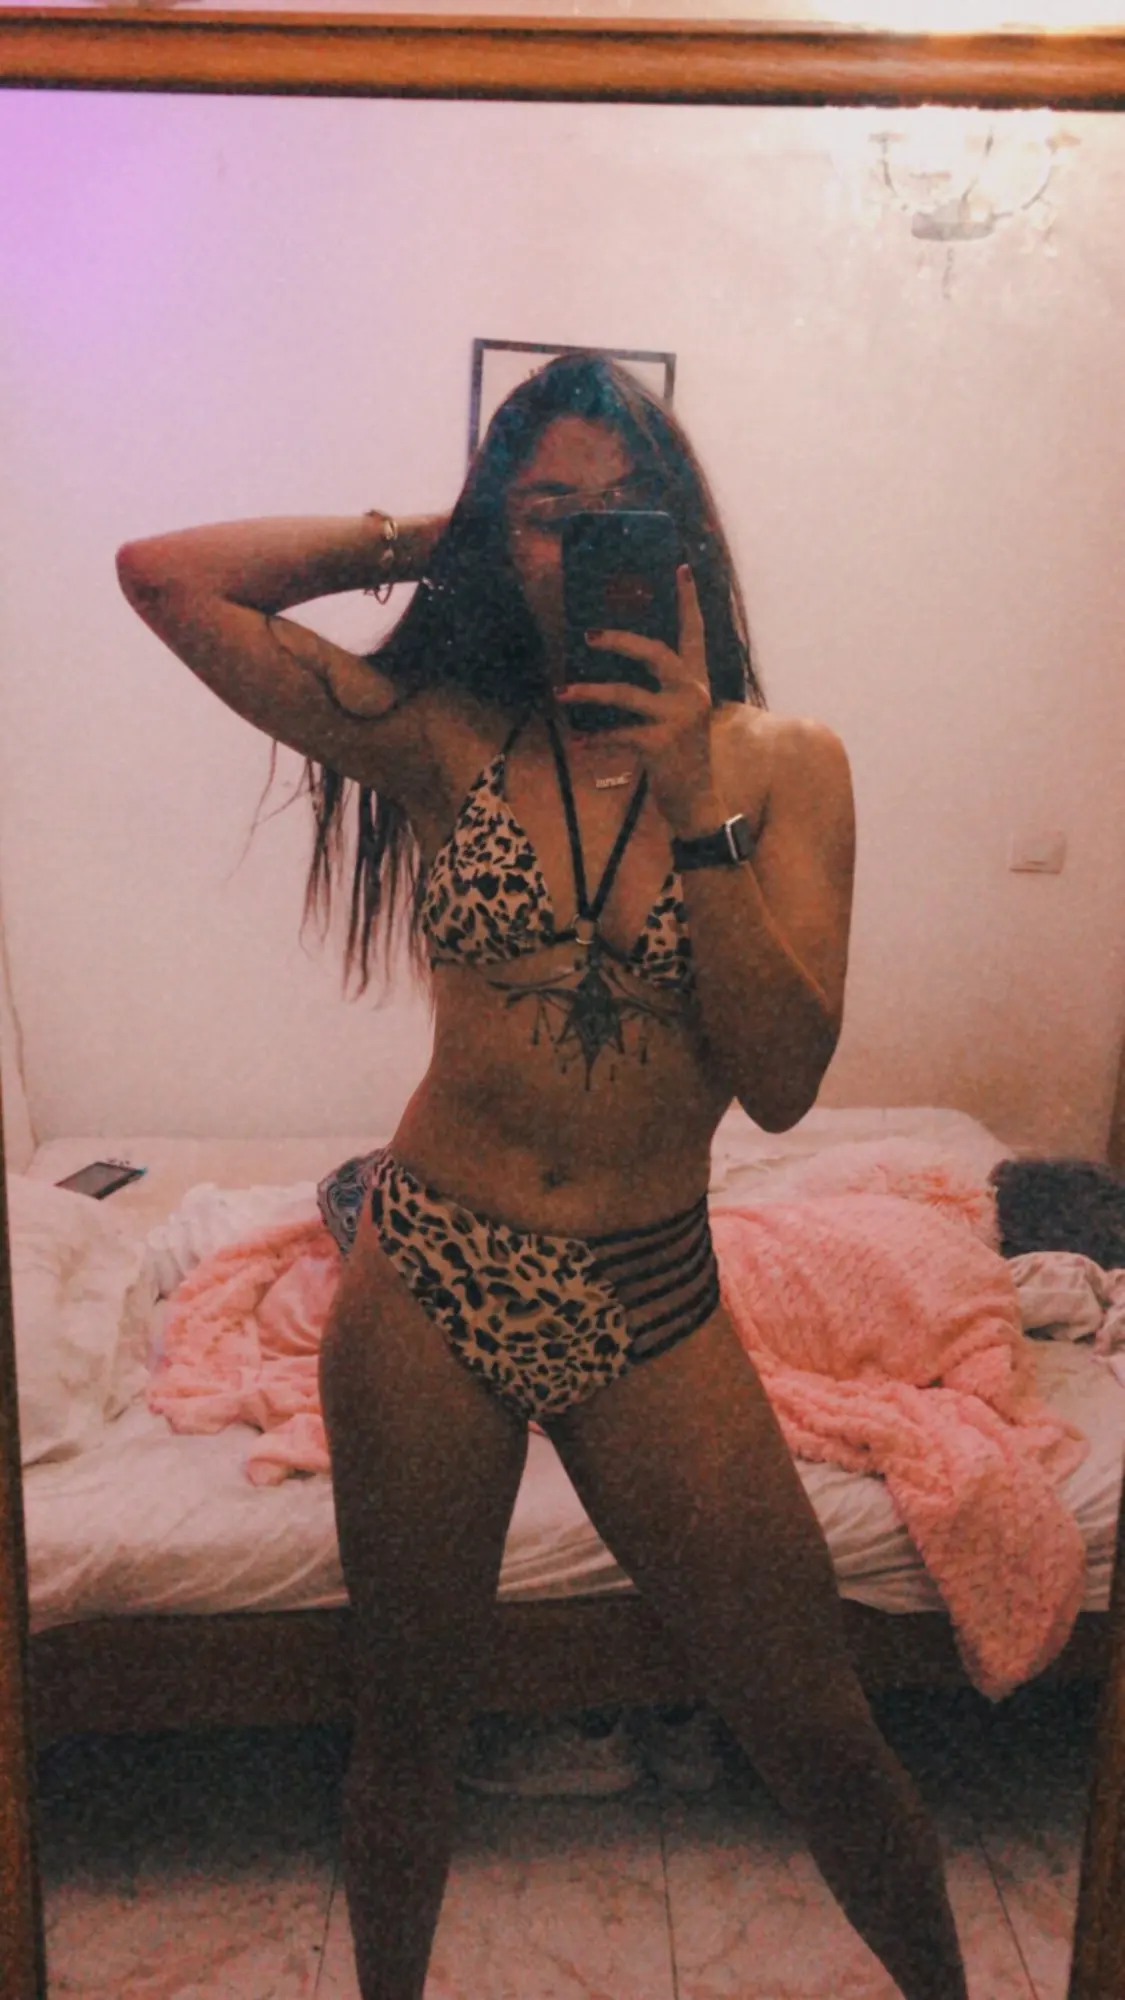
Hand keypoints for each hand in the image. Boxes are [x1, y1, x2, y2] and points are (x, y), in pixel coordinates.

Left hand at [556, 565, 719, 830]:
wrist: (697, 802)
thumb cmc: (680, 756)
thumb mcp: (678, 717)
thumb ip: (659, 691)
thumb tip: (613, 666)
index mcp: (697, 682)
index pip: (695, 633)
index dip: (688, 600)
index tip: (681, 568)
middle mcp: (692, 694)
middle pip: (655, 653)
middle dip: (620, 641)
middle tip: (588, 635)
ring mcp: (677, 718)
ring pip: (624, 694)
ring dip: (588, 693)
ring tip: (562, 693)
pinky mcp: (660, 743)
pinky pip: (616, 733)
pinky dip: (593, 739)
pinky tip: (576, 742)